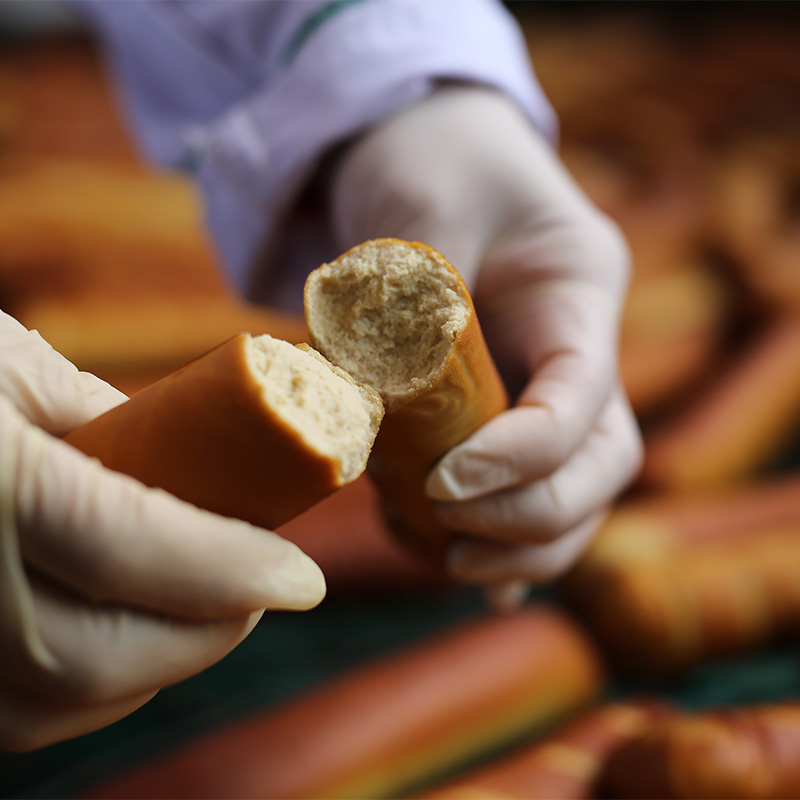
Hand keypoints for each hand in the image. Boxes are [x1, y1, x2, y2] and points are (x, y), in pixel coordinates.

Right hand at [0, 312, 324, 750]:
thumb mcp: (8, 365)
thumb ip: (105, 425)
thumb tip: (188, 474)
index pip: (128, 549)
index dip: (230, 569)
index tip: (304, 576)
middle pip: (92, 655)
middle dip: (204, 633)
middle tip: (265, 590)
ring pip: (46, 705)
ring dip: (151, 669)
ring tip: (208, 615)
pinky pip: (3, 711)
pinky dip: (80, 690)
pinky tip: (122, 641)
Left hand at [331, 86, 641, 590]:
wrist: (427, 148)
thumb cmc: (430, 159)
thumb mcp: (419, 202)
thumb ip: (403, 297)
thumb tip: (363, 402)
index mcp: (578, 292)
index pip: (584, 396)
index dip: (525, 455)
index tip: (443, 480)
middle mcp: (576, 351)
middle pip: (602, 464)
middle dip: (534, 516)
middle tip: (450, 531)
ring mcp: (545, 386)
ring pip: (574, 493)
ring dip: (519, 546)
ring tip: (442, 558)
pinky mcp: (503, 409)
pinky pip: (521, 490)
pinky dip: (494, 539)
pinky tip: (443, 558)